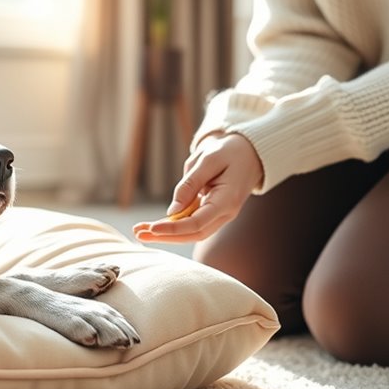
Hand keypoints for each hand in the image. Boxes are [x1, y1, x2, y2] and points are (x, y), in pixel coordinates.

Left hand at [133, 133, 262, 242]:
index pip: (198, 223)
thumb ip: (190, 184)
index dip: (174, 228)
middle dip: (165, 236)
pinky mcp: (210, 212)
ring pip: (191, 232)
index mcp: (227, 201)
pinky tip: (153, 226)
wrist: (249, 153)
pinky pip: (191, 223)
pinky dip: (172, 225)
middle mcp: (224, 214)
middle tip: (138, 234)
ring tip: (139, 231)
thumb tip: (172, 211)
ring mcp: (218, 215)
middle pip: (192, 234)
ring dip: (165, 234)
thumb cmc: (229, 152)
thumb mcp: (208, 159)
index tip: (153, 228)